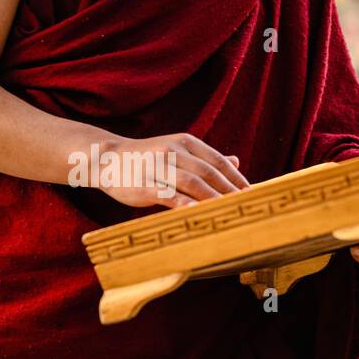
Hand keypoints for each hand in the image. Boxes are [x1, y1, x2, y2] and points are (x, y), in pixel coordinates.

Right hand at [95, 133, 249, 209]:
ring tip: (229, 213)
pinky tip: (200, 216)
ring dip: (213, 199)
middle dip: (229, 191)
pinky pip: (171, 197)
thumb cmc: (147, 158)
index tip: (251, 193)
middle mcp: (173, 152)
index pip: (216, 161)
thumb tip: (236, 161)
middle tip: (245, 206)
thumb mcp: (176, 150)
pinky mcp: (145, 185)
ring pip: (193, 184)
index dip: (235, 177)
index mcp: (184, 142)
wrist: (107, 159)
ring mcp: (158, 167)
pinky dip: (188, 206)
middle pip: (208, 173)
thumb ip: (205, 158)